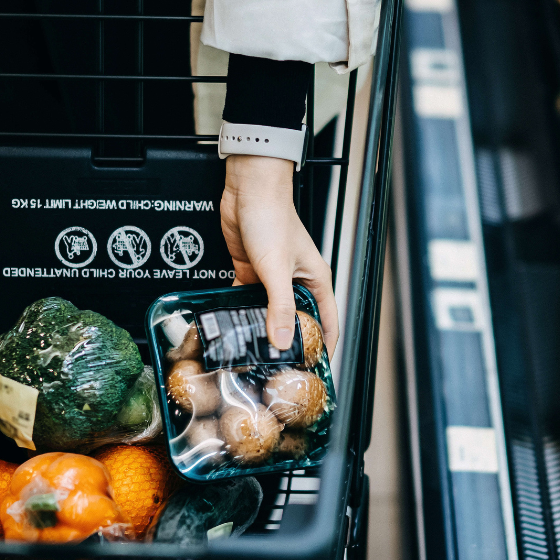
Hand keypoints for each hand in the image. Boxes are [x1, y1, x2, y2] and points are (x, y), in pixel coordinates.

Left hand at [220, 154, 340, 355]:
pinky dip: (240, 312)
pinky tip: (231, 325)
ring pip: (269, 312)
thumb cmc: (273, 216)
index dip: (324, 346)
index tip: (315, 370)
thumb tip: (281, 341)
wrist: (248, 189)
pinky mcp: (251, 271)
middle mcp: (296, 281)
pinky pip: (247, 299)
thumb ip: (279, 306)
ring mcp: (273, 278)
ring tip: (250, 350)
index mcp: (315, 280)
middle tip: (277, 366)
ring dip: (261, 328)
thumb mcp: (277, 268)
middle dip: (288, 342)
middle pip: (297, 320)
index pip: (328, 321)